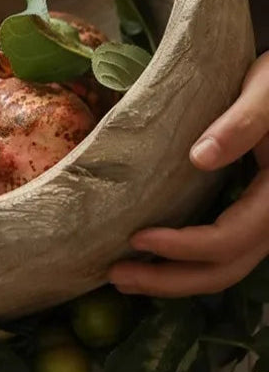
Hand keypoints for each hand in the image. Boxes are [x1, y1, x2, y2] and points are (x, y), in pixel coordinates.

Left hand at [109, 52, 268, 296]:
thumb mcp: (266, 91)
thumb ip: (242, 122)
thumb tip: (200, 156)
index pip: (230, 239)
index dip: (185, 247)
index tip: (137, 238)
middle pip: (224, 269)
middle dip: (170, 280)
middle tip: (116, 275)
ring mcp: (262, 221)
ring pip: (224, 269)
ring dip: (175, 279)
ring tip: (124, 277)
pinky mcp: (248, 214)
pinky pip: (221, 252)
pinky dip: (185, 262)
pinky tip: (150, 257)